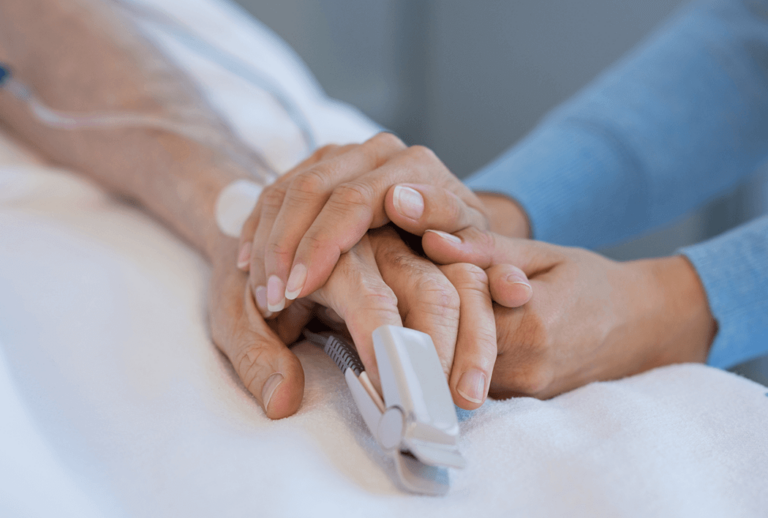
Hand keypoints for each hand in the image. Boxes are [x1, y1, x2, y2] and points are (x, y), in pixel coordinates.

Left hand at [209, 226, 529, 417]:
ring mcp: (411, 249)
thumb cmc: (254, 278)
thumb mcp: (235, 317)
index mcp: (331, 256)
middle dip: (442, 353)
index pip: (371, 302)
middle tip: (440, 414)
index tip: (394, 403)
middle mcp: (380, 245)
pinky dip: (485, 320)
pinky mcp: (429, 259)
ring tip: (470, 398)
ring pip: (462, 281)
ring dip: (475, 340)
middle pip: (431, 290)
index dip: (386, 351)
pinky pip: (472, 281)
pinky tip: (484, 363)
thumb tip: (283, 401)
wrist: (268, 227)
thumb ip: (255, 357)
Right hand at [236, 133, 493, 312]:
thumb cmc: (465, 242)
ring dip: (268, 243)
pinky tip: (249, 265)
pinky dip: (260, 229)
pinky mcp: (321, 165)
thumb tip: (438, 240)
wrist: (451, 217)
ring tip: (261, 292)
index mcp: (416, 165)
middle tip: (272, 298)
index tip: (301, 288)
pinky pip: (277, 192)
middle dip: (287, 247)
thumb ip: (477, 250)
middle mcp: (378, 150)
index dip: (322, 244)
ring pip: (288, 189)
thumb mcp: (484, 250)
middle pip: (312, 189)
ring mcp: (346, 153)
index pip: (355, 199)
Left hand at [422, 228, 716, 397]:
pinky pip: (471, 378)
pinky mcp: (520, 401)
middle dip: (427, 315)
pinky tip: (452, 329)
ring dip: (438, 337)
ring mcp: (523, 391)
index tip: (414, 267)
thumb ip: (483, 249)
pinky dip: (456, 354)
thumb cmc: (589, 282)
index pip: (451, 312)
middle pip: (447, 345)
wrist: (641, 327)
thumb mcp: (540, 253)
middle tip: (412, 288)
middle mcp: (526, 367)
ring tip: (432, 305)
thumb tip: (429, 239)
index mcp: (532, 324)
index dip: (427, 289)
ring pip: (454, 365)